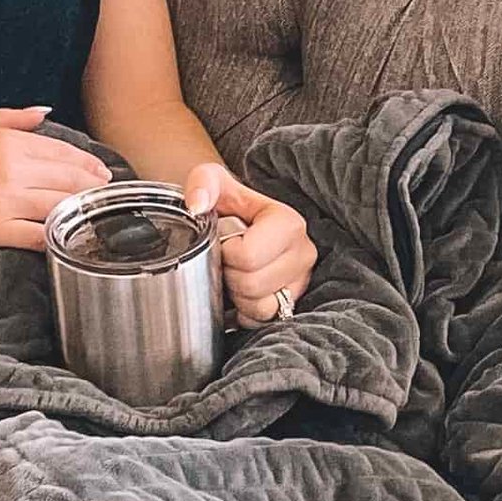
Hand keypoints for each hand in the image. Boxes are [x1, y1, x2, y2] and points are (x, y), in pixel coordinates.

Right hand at [0, 105, 110, 249]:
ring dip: (82, 213)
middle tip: (105, 196)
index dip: (87, 164)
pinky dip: (58, 238)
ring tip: (95, 217)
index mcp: (4, 141)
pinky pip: (37, 236)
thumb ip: (9, 117)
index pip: (62, 152)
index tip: (100, 173)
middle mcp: (9, 169)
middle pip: (69, 180)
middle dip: (93, 188)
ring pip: (60, 207)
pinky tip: (70, 239)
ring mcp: (2, 201)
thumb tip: (43, 111)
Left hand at [183, 162, 314, 325]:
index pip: (249, 257)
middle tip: (225, 261)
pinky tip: (241, 291)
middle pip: (253, 285)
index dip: (226, 254)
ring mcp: (301, 281)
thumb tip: (197, 205)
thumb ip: (202, 184)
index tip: (223, 243)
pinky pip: (263, 320)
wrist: (235, 218)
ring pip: (261, 308)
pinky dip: (246, 312)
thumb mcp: (211, 180)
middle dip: (229, 276)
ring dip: (238, 296)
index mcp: (289, 223)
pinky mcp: (294, 302)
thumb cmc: (225, 201)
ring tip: (234, 275)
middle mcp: (304, 252)